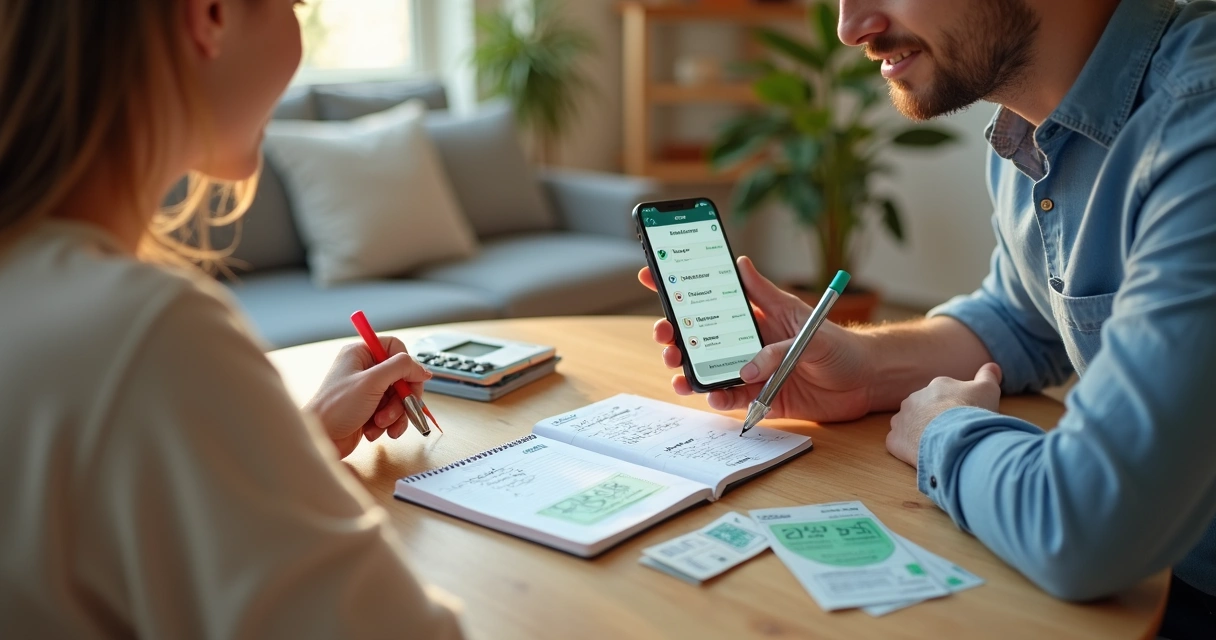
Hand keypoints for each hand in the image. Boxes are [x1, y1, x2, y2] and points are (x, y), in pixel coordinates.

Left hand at [304, 337, 431, 458]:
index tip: (412, 382)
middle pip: (401, 376)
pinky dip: (387, 424)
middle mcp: (364, 369)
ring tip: (380, 424)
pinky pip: (391, 413)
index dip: (407, 366)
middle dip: (401, 397)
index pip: (395, 348)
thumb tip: (423, 369)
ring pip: (398, 398)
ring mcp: (367, 391)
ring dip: (394, 414)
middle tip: (402, 409)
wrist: (320, 439)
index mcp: (361, 354)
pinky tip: (374, 431)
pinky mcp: (369, 409)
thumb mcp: (371, 382)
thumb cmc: (336, 408)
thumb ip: (400, 368)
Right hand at [639, 256, 875, 421]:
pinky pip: (733, 399)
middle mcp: (747, 344)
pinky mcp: (762, 398)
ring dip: (689, 371)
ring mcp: (752, 372)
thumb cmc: (838, 343)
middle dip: (675, 336)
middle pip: (700, 339)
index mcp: (754, 317)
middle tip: (664, 337)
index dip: (680, 289)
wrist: (865, 381)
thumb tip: (741, 269)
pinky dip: (719, 398)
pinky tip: (712, 395)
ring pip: (710, 370)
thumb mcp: (803, 315)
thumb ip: (768, 302)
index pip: (711, 300)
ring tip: (678, 372)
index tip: (651, 277)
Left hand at [887, 363, 1001, 466]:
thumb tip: (993, 367)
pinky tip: (922, 454)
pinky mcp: (894, 440)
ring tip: (935, 444)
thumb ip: (988, 376)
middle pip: (925, 408)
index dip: (955, 407)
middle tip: (950, 433)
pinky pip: (898, 442)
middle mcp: (914, 399)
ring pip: (908, 423)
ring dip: (918, 431)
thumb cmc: (972, 412)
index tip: (963, 417)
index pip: (945, 394)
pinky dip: (907, 448)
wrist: (954, 438)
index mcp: (937, 386)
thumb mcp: (987, 390)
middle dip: (935, 418)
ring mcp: (902, 419)